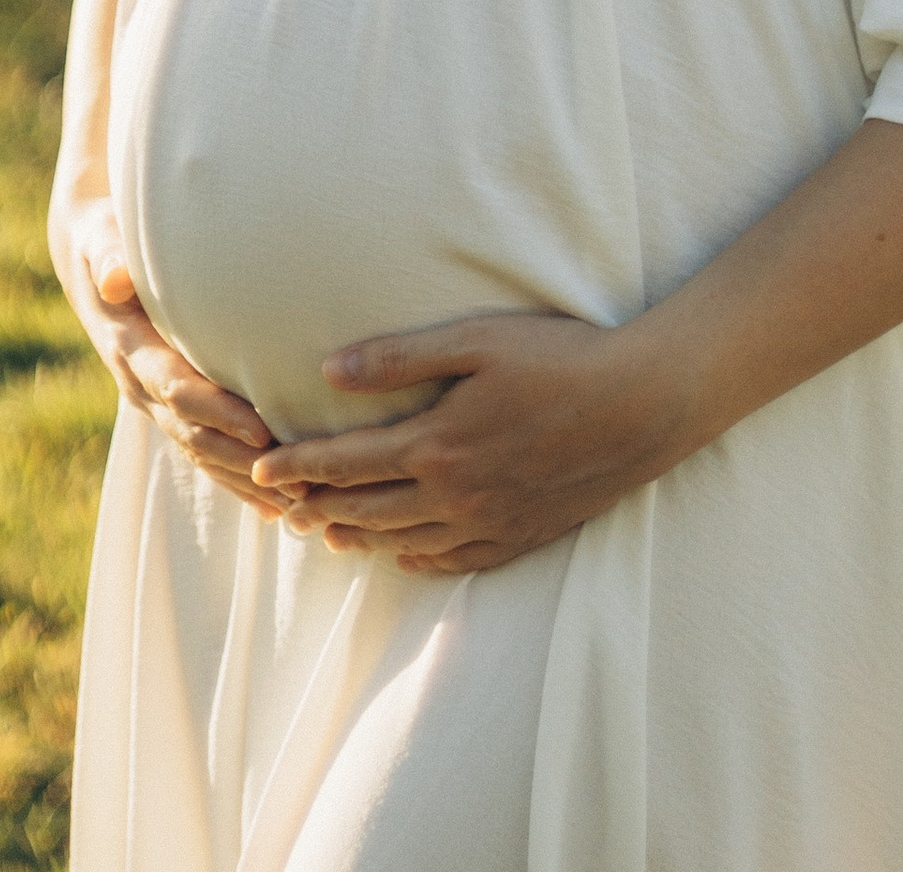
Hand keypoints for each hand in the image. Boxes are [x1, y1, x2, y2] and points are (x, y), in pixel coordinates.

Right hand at [47, 164, 275, 512]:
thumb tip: (113, 279)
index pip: (177, 389)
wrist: (92, 266)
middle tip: (297, 482)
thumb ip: (109, 256)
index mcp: (129, 349)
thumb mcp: (100, 240)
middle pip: (195, 437)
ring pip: (203, 456)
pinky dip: (238, 483)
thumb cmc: (106, 240)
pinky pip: (205, 456)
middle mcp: (141, 387)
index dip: (217, 412)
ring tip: (300, 506)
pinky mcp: (172, 411)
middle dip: (243, 464)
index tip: (261, 431)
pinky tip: (277, 511)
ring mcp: (156, 405)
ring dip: (247, 483)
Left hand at [252, 310, 683, 574]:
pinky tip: (403, 555)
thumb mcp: (476, 340)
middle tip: (277, 507)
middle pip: (366, 510)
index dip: (298, 466)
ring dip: (357, 538)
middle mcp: (455, 494)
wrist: (643, 407)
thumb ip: (400, 358)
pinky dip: (417, 561)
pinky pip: (454, 562)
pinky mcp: (521, 536)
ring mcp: (489, 523)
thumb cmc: (560, 359)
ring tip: (325, 534)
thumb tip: (329, 369)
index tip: (259, 469)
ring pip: (404, 542)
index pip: (347, 462)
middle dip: (316, 507)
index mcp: (437, 444)